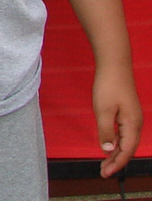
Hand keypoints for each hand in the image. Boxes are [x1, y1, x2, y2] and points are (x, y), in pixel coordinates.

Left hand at [92, 62, 142, 176]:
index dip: (116, 164)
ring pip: (126, 141)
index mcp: (132, 125)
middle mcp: (136, 123)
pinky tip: (108, 144)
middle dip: (116, 161)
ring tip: (104, 163)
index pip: (126, 151)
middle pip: (128, 148)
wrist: (114, 65)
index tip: (105, 173)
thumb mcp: (103, 110)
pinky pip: (124, 133)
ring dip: (116, 152)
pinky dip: (116, 141)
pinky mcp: (127, 113)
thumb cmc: (108, 86)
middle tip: (103, 171)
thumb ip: (105, 131)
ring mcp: (133, 118)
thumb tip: (107, 150)